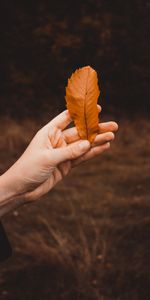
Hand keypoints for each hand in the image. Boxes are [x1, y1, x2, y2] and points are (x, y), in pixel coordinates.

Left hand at [2, 108, 117, 201]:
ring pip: (83, 145)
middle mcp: (57, 141)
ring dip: (97, 141)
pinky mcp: (66, 165)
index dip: (81, 112)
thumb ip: (69, 151)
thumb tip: (88, 143)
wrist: (21, 189)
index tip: (96, 108)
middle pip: (80, 132)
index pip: (66, 118)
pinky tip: (104, 147)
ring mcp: (63, 153)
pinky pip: (82, 157)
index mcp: (49, 132)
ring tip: (112, 136)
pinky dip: (93, 153)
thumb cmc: (28, 169)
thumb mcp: (48, 158)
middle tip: (113, 126)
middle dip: (96, 129)